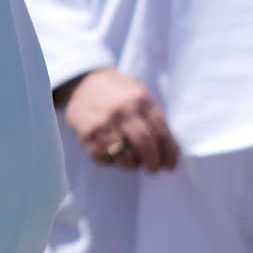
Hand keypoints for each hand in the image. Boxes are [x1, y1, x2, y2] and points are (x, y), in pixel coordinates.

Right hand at [58, 69, 179, 172]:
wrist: (83, 83)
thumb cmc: (119, 94)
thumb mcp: (139, 96)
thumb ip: (153, 118)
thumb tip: (168, 152)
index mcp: (139, 101)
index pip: (161, 133)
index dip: (169, 154)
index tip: (170, 166)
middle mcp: (121, 111)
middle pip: (145, 144)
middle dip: (153, 162)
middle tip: (153, 169)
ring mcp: (103, 123)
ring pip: (125, 156)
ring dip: (133, 164)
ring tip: (134, 163)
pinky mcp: (87, 134)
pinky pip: (105, 159)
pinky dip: (112, 162)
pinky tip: (114, 156)